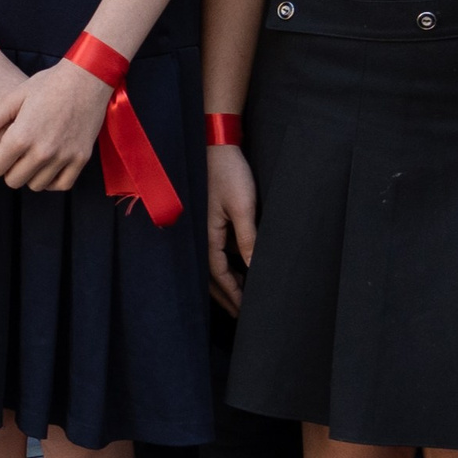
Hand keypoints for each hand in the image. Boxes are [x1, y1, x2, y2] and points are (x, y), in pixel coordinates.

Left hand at [0, 56, 111, 193]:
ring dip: (29, 174)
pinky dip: (52, 180)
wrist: (87, 78)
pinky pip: (61, 185)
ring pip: (36, 185)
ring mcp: (64, 157)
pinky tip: (48, 165)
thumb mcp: (14, 96)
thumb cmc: (48, 84)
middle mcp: (42, 152)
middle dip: (8, 168)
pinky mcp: (81, 159)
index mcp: (21, 137)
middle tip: (14, 151)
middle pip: (13, 181)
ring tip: (30, 155)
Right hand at [206, 139, 256, 311]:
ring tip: (244, 294)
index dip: (233, 296)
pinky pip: (220, 248)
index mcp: (208, 236)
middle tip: (241, 314)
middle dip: (226, 295)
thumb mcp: (242, 207)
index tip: (246, 312)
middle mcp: (203, 234)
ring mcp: (206, 226)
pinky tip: (243, 264)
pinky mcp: (213, 217)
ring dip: (228, 280)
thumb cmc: (229, 173)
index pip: (220, 276)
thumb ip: (248, 239)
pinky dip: (230, 262)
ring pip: (216, 262)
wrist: (218, 143)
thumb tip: (255, 268)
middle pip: (212, 275)